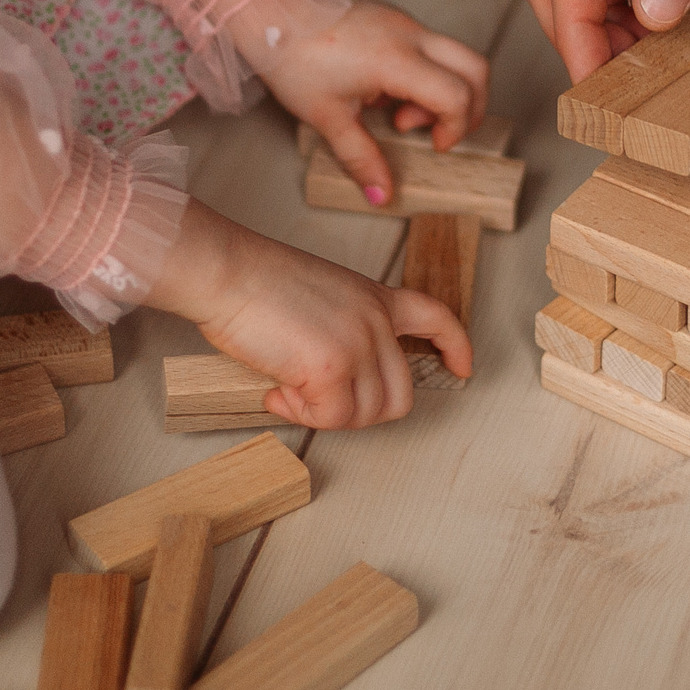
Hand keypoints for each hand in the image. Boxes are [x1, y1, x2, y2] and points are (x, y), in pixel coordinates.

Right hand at [154, 199, 471, 426]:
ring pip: (366, 414)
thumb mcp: (320, 296)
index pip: (436, 318)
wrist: (226, 270)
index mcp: (376, 297)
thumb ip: (342, 330)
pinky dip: (299, 415)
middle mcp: (377, 322)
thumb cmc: (254, 280)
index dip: (456, 346)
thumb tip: (333, 381)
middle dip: (359, 412)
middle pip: (400, 395)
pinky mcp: (332, 369)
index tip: (463, 367)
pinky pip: (329, 419)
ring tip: (288, 390)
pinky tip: (276, 392)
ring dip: (325, 415)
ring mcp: (359, 345)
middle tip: (317, 401)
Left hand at [259, 0, 489, 203]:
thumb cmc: (291, 54)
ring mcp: (405, 21)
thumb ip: (361, 156)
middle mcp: (410, 34)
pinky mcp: (394, 16)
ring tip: (397, 110)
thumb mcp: (326, 115)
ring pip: (455, 54)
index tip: (431, 145)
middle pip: (476, 68)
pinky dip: (425, 73)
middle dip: (471, 107)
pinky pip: (430, 45)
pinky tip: (384, 89)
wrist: (268, 5)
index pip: (457, 95)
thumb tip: (382, 193)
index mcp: (397, 59)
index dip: (455, 128)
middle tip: (438, 132)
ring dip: (443, 89)